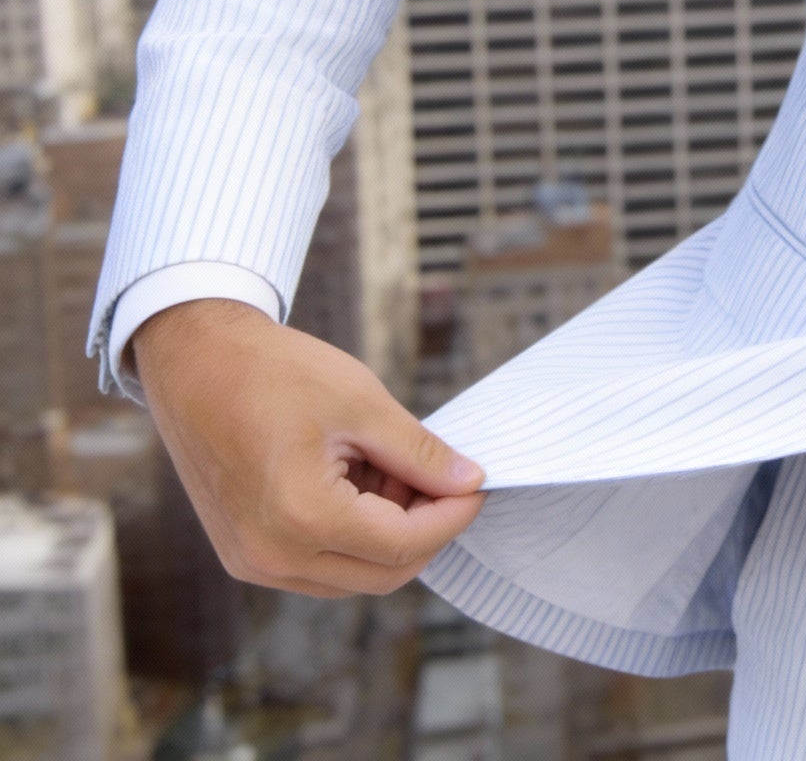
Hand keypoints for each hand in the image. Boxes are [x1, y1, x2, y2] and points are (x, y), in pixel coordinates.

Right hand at [133, 298, 485, 597]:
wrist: (196, 363)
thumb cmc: (275, 373)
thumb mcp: (362, 404)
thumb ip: (420, 453)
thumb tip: (469, 481)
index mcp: (302, 520)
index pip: (405, 544)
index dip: (452, 514)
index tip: (477, 482)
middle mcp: (272, 558)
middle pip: (382, 574)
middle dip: (425, 529)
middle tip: (443, 475)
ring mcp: (252, 562)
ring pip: (351, 576)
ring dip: (389, 533)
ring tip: (395, 467)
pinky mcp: (243, 553)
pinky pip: (316, 565)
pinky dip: (353, 534)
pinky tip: (361, 479)